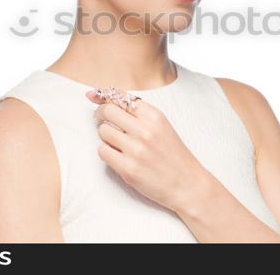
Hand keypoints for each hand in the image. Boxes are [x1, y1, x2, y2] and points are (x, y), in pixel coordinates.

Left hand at [86, 87, 210, 213]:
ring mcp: (135, 150)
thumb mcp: (162, 126)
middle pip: (107, 111)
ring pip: (103, 131)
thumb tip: (105, 99)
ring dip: (105, 136)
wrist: (187, 183)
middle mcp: (145, 130)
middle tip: (101, 119)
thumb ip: (139, 113)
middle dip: (100, 114)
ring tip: (117, 142)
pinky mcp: (128, 169)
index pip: (121, 98)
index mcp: (154, 116)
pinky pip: (103, 152)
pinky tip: (118, 155)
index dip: (103, 96)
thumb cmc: (173, 154)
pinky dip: (107, 152)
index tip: (92, 96)